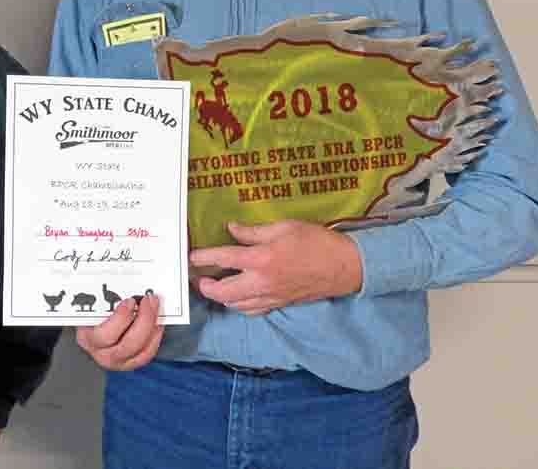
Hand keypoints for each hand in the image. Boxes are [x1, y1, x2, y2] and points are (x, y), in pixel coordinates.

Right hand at [75, 292, 162, 370]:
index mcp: (89, 339)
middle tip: (147, 300)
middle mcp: (103, 354)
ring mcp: (119, 362)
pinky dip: (155, 336)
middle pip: (129, 345)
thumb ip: (103, 300)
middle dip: (144, 320)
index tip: (130, 301)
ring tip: (154, 307)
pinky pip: (148, 353)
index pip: (105, 335)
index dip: (121, 318)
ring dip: (153, 327)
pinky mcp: (131, 362)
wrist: (90, 332)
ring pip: (142, 351)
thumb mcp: (90, 308)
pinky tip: (156, 322)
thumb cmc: (90, 317)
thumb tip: (121, 286)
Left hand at [190, 220, 362, 314]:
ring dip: (221, 298)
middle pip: (224, 292)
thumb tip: (231, 230)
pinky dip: (240, 306)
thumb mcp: (283, 227)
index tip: (193, 257)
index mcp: (262, 259)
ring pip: (236, 305)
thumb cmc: (316, 242)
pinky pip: (252, 310)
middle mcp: (262, 282)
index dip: (204, 258)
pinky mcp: (280, 304)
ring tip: (214, 287)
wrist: (345, 266)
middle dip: (206, 287)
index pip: (224, 259)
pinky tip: (237, 298)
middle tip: (199, 279)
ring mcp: (271, 296)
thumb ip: (253, 231)